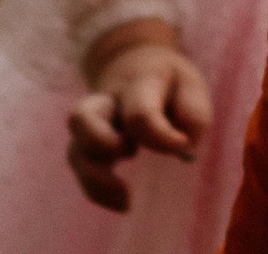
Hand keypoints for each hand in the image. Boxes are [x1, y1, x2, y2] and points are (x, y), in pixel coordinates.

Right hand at [65, 28, 212, 212]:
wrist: (133, 62)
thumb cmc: (167, 81)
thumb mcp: (189, 85)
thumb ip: (193, 114)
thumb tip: (184, 148)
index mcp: (137, 81)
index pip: (139, 111)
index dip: (160, 136)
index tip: (183, 147)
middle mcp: (105, 101)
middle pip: (81, 118)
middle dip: (99, 143)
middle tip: (129, 153)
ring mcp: (91, 124)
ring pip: (74, 150)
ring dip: (95, 179)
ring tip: (126, 200)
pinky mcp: (86, 144)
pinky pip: (81, 169)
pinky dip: (97, 191)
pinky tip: (122, 203)